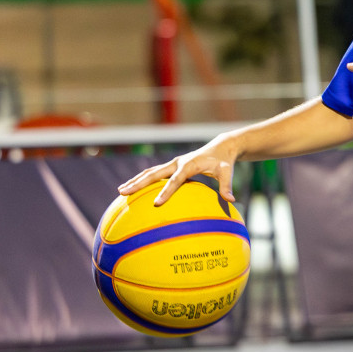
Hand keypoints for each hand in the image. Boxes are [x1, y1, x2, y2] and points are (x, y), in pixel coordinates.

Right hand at [118, 136, 241, 204]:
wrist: (221, 147)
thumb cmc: (224, 161)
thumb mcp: (227, 172)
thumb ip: (227, 186)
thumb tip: (231, 201)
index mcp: (189, 165)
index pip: (175, 180)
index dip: (166, 191)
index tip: (156, 204)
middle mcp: (177, 163)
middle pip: (154, 174)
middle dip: (138, 184)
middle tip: (123, 193)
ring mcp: (172, 164)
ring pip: (150, 172)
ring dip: (136, 181)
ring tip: (121, 191)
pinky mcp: (171, 166)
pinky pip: (154, 173)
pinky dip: (142, 180)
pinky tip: (133, 189)